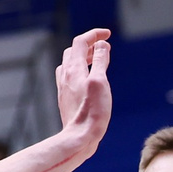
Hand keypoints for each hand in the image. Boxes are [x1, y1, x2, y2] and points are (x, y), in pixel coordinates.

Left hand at [54, 28, 112, 157]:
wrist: (79, 137)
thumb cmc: (93, 111)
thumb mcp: (100, 82)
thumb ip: (101, 61)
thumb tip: (101, 45)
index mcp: (74, 69)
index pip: (81, 42)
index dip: (94, 34)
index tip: (108, 34)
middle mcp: (65, 76)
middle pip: (73, 51)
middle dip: (89, 45)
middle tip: (104, 47)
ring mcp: (64, 88)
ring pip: (70, 64)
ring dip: (83, 58)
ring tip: (97, 61)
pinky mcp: (66, 99)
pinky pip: (70, 77)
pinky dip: (80, 71)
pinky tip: (88, 81)